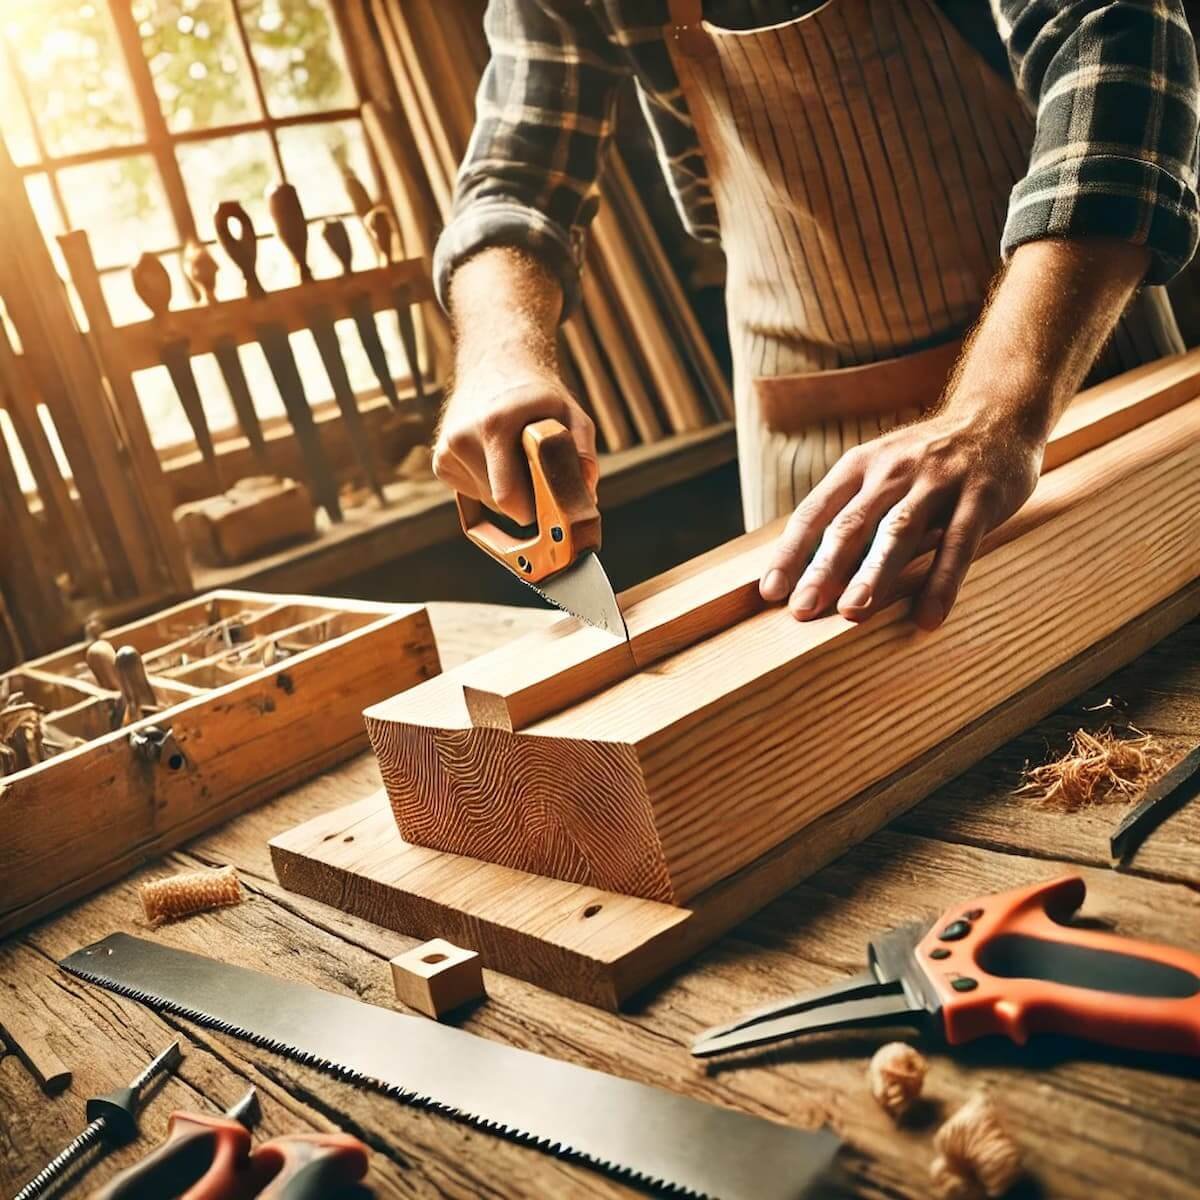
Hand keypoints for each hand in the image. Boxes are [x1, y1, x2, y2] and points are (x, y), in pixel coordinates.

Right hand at [433, 373, 597, 525]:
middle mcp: (462, 438)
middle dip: (525, 500)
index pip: (509, 498)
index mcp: (494, 426)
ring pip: (486, 501)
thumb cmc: (536, 395)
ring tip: (516, 459)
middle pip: (500, 504)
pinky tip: (497, 459)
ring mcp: (446, 451)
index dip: (535, 509)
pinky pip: (472, 494)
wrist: (494, 366)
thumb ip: (582, 451)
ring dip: (507, 492)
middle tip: (539, 476)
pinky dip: (489, 486)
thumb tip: (585, 492)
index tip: (552, 505)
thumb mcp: (570, 413)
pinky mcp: (440, 462)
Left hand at [758, 414, 1041, 628]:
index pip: (815, 513)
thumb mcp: (879, 471)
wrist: (997, 415)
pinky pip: (958, 545)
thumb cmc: (925, 461)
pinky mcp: (981, 497)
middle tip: (802, 610)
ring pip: (899, 532)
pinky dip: (942, 583)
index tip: (770, 592)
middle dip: (823, 569)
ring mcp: (937, 482)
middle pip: (851, 525)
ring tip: (853, 612)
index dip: (791, 553)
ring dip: (874, 574)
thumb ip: (850, 511)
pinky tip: (928, 618)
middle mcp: (892, 471)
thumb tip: (804, 567)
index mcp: (859, 467)